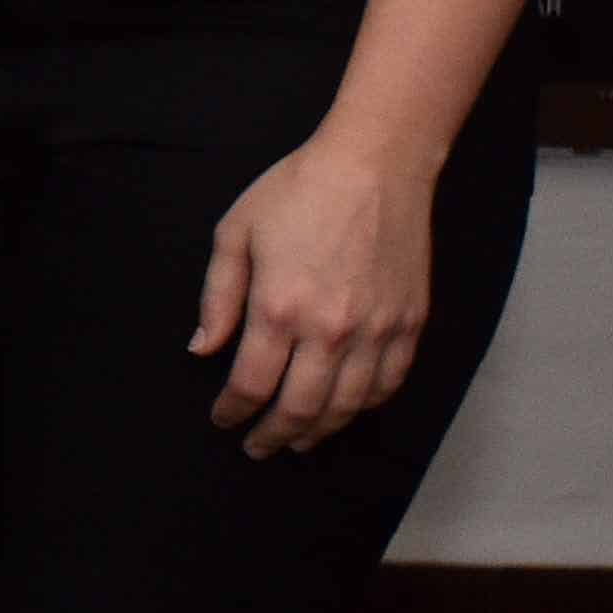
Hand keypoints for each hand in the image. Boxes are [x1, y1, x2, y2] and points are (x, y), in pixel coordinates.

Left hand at [197, 130, 436, 455]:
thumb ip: (217, 298)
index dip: (233, 411)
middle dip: (274, 435)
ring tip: (298, 440)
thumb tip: (203, 348)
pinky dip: (365, 406)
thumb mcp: (236, 234)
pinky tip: (346, 410)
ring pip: (348, 406)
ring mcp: (376, 331)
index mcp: (279, 308)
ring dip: (320, 430)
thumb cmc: (298, 192)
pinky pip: (388, 384)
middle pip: (300, 407)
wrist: (375, 166)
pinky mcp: (410, 324)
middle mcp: (330, 330)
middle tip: (257, 447)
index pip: (252, 384)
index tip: (223, 420)